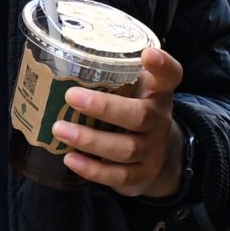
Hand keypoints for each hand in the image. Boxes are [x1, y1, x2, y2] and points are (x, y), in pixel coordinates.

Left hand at [55, 43, 185, 200]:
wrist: (158, 155)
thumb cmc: (134, 109)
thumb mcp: (135, 88)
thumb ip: (113, 72)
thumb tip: (61, 54)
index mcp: (158, 92)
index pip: (170, 75)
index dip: (162, 65)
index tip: (147, 54)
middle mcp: (159, 120)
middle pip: (140, 116)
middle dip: (104, 107)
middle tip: (71, 96)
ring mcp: (152, 151)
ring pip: (125, 148)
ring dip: (90, 139)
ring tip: (59, 129)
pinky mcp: (140, 176)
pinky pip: (117, 176)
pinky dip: (92, 169)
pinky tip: (70, 159)